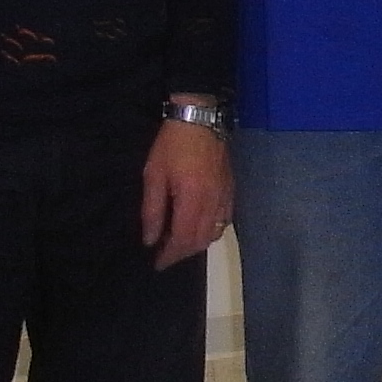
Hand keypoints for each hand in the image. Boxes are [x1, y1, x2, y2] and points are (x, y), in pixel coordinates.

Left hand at [140, 114, 231, 269]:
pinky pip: (224, 220)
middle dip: (182, 253)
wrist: (200, 118)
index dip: (170, 255)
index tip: (157, 263)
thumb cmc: (171, 145)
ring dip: (196, 244)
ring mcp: (224, 196)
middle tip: (165, 254)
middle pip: (200, 241)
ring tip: (179, 241)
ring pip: (214, 233)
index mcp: (192, 199)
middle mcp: (212, 202)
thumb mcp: (153, 175)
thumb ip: (152, 210)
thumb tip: (150, 239)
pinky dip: (211, 230)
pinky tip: (199, 226)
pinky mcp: (230, 189)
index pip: (183, 239)